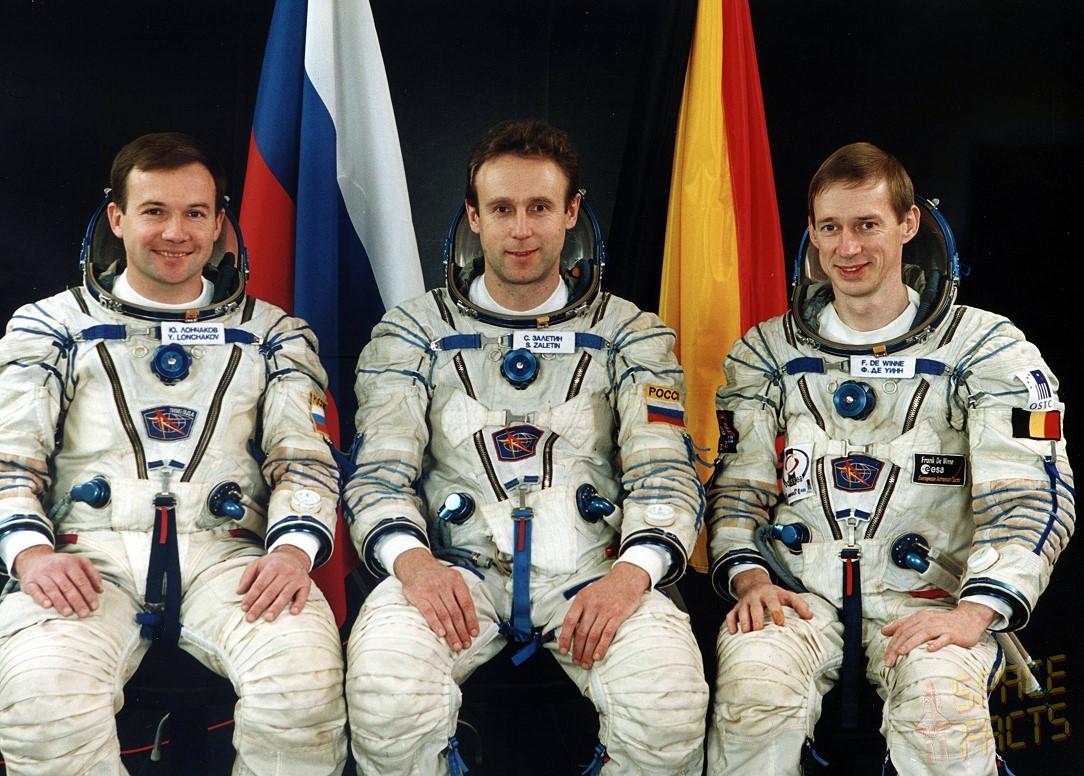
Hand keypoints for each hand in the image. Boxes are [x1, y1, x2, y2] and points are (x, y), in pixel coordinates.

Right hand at [13, 545, 102, 617]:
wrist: (35, 559)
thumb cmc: (62, 564)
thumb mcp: (79, 563)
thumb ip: (92, 574)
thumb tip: (101, 590)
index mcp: (70, 563)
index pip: (81, 581)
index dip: (89, 594)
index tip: (94, 606)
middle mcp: (56, 568)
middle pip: (68, 587)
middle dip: (77, 601)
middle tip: (84, 614)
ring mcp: (41, 575)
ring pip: (53, 589)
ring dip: (61, 602)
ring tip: (69, 613)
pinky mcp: (29, 581)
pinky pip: (35, 590)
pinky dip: (41, 598)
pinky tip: (48, 605)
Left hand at [237, 544, 311, 622]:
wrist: (294, 556)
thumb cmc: (272, 563)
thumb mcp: (257, 564)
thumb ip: (246, 577)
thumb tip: (239, 592)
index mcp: (273, 566)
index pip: (260, 584)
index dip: (251, 597)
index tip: (244, 608)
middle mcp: (286, 571)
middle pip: (271, 592)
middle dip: (259, 606)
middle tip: (250, 618)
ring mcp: (297, 578)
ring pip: (285, 595)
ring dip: (276, 608)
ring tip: (267, 619)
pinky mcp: (306, 583)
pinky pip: (303, 595)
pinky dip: (299, 604)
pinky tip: (293, 612)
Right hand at [394, 548, 478, 651]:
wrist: (415, 565)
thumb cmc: (436, 576)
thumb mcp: (452, 578)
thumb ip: (460, 595)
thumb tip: (469, 619)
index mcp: (456, 580)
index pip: (466, 603)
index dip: (471, 620)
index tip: (474, 633)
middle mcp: (444, 585)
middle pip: (456, 612)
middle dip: (462, 631)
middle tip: (465, 644)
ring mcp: (431, 591)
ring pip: (444, 615)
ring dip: (451, 632)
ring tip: (455, 645)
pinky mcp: (418, 596)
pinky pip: (429, 612)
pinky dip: (436, 624)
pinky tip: (441, 634)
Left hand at [559, 561, 649, 668]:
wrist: (627, 578)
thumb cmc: (606, 588)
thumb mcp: (588, 592)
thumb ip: (580, 609)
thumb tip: (571, 630)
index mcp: (582, 599)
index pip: (569, 621)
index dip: (565, 638)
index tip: (563, 650)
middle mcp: (592, 605)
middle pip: (581, 632)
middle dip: (578, 650)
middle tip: (577, 662)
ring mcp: (606, 610)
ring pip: (593, 636)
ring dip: (588, 653)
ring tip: (586, 663)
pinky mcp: (618, 615)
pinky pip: (608, 634)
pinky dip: (601, 647)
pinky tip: (598, 656)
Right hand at [725, 568, 812, 634]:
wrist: (755, 585)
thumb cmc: (775, 595)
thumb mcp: (787, 596)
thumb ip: (799, 605)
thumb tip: (810, 616)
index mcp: (769, 593)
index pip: (772, 601)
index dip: (776, 611)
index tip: (780, 623)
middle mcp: (755, 597)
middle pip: (754, 607)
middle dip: (756, 618)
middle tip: (759, 629)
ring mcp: (744, 603)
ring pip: (742, 611)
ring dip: (744, 622)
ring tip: (747, 633)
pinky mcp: (736, 608)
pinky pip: (730, 615)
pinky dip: (731, 623)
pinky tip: (733, 633)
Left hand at [881, 600, 997, 666]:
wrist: (968, 619)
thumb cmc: (942, 622)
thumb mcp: (921, 620)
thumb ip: (903, 625)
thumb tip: (883, 631)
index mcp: (919, 618)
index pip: (901, 630)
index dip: (891, 643)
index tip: (886, 658)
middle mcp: (928, 621)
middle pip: (909, 633)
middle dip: (897, 647)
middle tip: (889, 662)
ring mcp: (940, 627)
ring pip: (923, 634)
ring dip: (911, 643)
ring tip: (901, 653)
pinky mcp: (953, 634)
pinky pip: (943, 639)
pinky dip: (936, 644)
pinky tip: (929, 650)